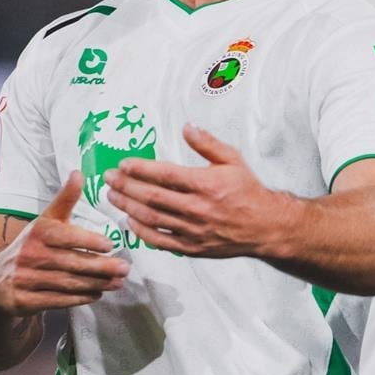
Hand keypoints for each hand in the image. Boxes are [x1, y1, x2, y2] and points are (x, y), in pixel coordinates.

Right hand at [0, 172, 128, 314]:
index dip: (88, 240)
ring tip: (117, 282)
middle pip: (71, 262)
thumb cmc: (31, 245)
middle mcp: (29, 254)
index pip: (66, 236)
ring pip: (67, 283)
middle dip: (101, 267)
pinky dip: (79, 299)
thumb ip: (65, 199)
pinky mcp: (23, 300)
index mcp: (38, 231)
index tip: (110, 245)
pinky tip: (96, 295)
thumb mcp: (45, 221)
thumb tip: (78, 173)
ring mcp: (24, 278)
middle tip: (125, 268)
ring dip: (96, 284)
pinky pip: (57, 300)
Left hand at [104, 124, 294, 259]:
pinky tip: (129, 221)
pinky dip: (142, 232)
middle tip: (108, 178)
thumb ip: (207, 144)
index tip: (123, 164)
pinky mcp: (191, 247)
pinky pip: (160, 241)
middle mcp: (197, 208)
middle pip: (151, 197)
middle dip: (125, 186)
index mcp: (205, 184)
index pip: (164, 175)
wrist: (265, 227)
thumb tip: (186, 127)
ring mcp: (192, 230)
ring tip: (112, 196)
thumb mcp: (232, 160)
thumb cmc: (248, 191)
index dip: (140, 169)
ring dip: (127, 207)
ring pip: (151, 218)